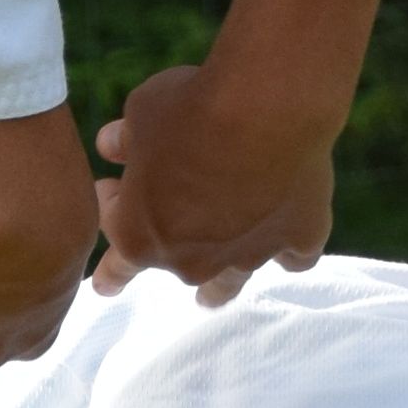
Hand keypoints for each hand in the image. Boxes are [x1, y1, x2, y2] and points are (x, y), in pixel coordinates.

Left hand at [89, 55, 337, 303]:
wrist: (265, 107)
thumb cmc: (191, 108)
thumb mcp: (143, 114)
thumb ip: (126, 138)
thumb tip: (111, 146)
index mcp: (140, 237)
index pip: (113, 238)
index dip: (109, 207)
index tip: (110, 186)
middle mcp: (192, 261)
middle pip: (172, 266)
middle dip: (164, 248)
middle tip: (167, 224)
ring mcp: (248, 256)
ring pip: (227, 284)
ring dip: (215, 289)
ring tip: (210, 300)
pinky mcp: (298, 240)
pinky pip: (293, 258)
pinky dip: (289, 249)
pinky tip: (289, 241)